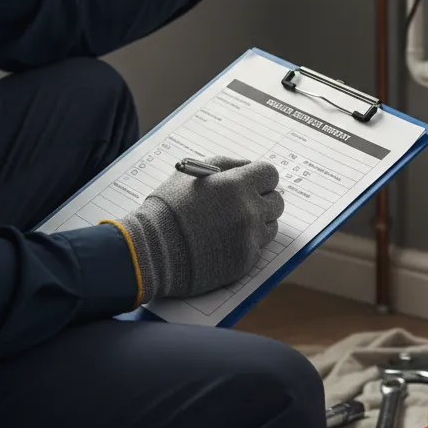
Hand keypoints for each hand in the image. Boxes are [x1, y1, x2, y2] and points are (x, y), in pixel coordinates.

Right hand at [117, 157, 282, 299]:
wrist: (150, 250)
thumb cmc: (168, 208)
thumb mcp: (193, 173)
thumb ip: (227, 165)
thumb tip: (249, 166)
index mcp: (236, 185)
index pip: (270, 175)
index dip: (261, 179)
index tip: (252, 184)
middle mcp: (248, 211)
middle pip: (276, 202)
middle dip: (262, 201)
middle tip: (243, 205)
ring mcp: (248, 239)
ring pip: (270, 227)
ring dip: (257, 224)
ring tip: (230, 226)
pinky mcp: (245, 262)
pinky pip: (258, 248)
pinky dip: (246, 245)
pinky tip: (225, 243)